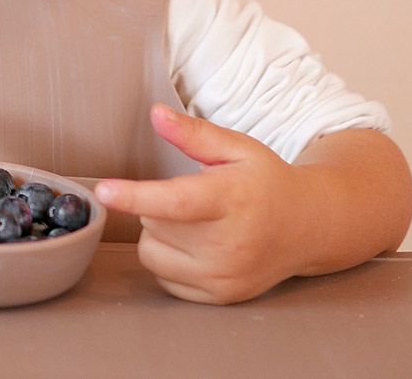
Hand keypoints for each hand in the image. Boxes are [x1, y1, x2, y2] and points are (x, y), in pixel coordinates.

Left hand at [95, 104, 307, 303]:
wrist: (308, 228)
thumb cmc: (265, 182)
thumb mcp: (236, 147)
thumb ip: (193, 133)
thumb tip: (156, 114)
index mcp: (231, 199)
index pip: (176, 201)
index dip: (136, 196)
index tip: (103, 191)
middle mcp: (229, 244)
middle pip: (154, 224)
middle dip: (157, 206)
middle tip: (192, 197)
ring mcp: (224, 276)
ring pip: (151, 253)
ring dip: (158, 234)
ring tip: (191, 222)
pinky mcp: (220, 297)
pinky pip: (163, 278)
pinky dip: (168, 260)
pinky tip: (196, 246)